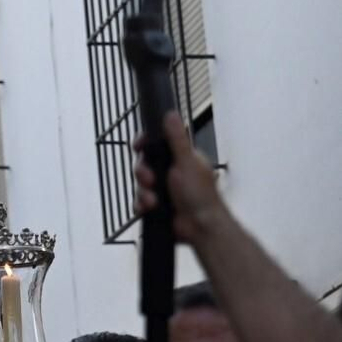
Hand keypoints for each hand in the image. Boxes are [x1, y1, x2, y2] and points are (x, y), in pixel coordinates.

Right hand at [133, 111, 222, 243]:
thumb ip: (177, 139)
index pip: (155, 143)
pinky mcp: (156, 205)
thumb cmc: (200, 195)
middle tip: (150, 179)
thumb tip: (171, 113)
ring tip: (153, 201)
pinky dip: (141, 205)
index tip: (139, 146)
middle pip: (143, 163)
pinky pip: (139, 201)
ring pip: (140, 184)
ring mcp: (163, 189)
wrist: (202, 227)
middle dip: (143, 173)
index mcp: (180, 158)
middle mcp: (170, 171)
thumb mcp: (187, 162)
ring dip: (143, 192)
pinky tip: (149, 208)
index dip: (144, 144)